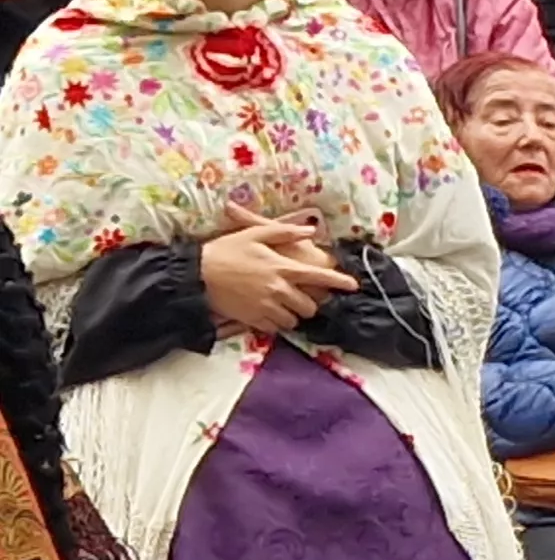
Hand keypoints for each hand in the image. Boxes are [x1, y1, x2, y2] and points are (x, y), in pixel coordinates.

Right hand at [201, 208, 353, 334]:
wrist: (196, 274)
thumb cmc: (225, 250)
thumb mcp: (254, 233)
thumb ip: (285, 231)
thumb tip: (310, 230)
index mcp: (283, 267)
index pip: (320, 276)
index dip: (340, 282)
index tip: (353, 286)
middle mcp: (279, 289)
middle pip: (309, 306)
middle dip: (309, 303)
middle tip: (300, 298)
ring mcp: (266, 306)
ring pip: (294, 320)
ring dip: (293, 315)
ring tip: (283, 306)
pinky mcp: (253, 319)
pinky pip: (275, 328)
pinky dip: (276, 323)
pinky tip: (268, 314)